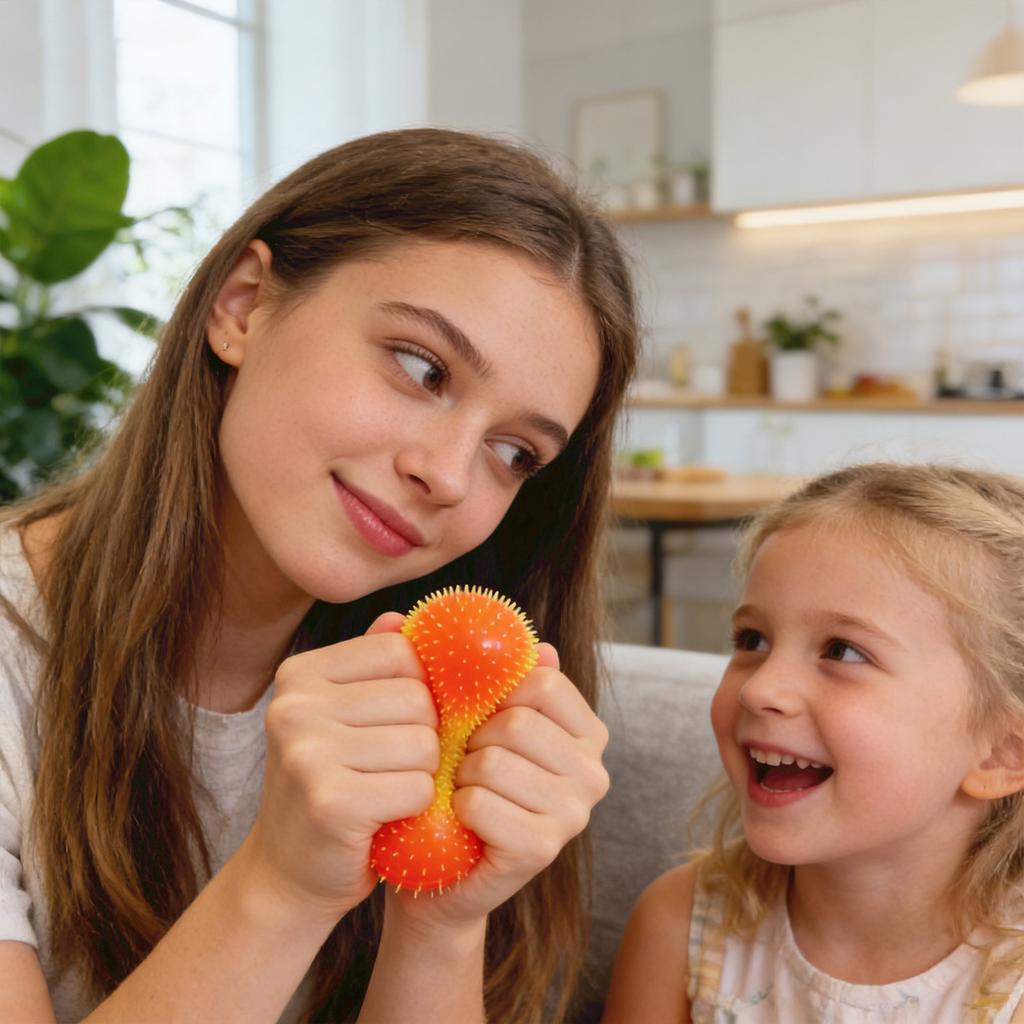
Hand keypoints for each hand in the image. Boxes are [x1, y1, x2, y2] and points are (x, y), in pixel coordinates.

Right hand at [239, 614, 438, 922]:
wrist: (288, 875)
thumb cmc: (330, 786)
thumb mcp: (341, 717)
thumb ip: (371, 665)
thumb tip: (402, 617)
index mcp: (299, 675)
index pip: (401, 652)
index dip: (419, 688)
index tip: (399, 722)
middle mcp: (295, 707)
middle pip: (418, 698)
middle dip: (424, 737)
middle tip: (390, 767)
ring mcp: (307, 754)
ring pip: (424, 743)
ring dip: (422, 774)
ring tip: (386, 791)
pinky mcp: (330, 802)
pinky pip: (417, 787)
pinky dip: (415, 807)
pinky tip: (385, 818)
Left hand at [388, 644, 609, 931]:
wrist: (445, 869)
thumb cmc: (464, 784)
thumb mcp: (484, 724)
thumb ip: (507, 678)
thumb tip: (539, 644)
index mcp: (588, 732)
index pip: (542, 682)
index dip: (496, 696)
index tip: (483, 720)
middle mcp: (595, 772)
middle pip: (516, 722)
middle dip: (473, 740)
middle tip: (467, 764)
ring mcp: (574, 814)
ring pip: (492, 761)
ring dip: (461, 775)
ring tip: (465, 792)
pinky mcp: (543, 849)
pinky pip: (479, 803)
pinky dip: (457, 808)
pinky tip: (464, 821)